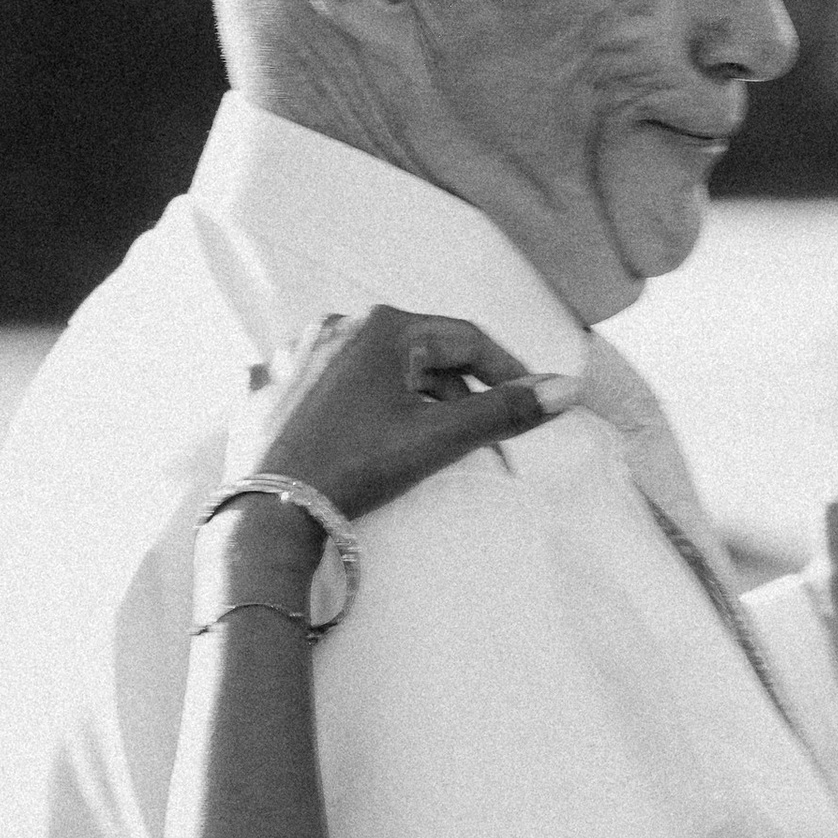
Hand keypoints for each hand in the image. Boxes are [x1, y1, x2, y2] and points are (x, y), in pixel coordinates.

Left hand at [255, 306, 544, 522]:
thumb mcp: (438, 438)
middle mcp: (336, 326)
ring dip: (405, 397)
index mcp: (382, 328)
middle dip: (454, 390)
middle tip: (478, 433)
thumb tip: (568, 389)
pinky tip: (358, 432)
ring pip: (371, 368)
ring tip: (420, 438)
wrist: (270, 511)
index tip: (529, 400)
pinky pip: (325, 384)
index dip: (506, 370)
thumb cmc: (355, 465)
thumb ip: (504, 411)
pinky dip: (352, 404)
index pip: (465, 339)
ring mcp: (295, 354)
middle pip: (418, 353)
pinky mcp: (268, 386)